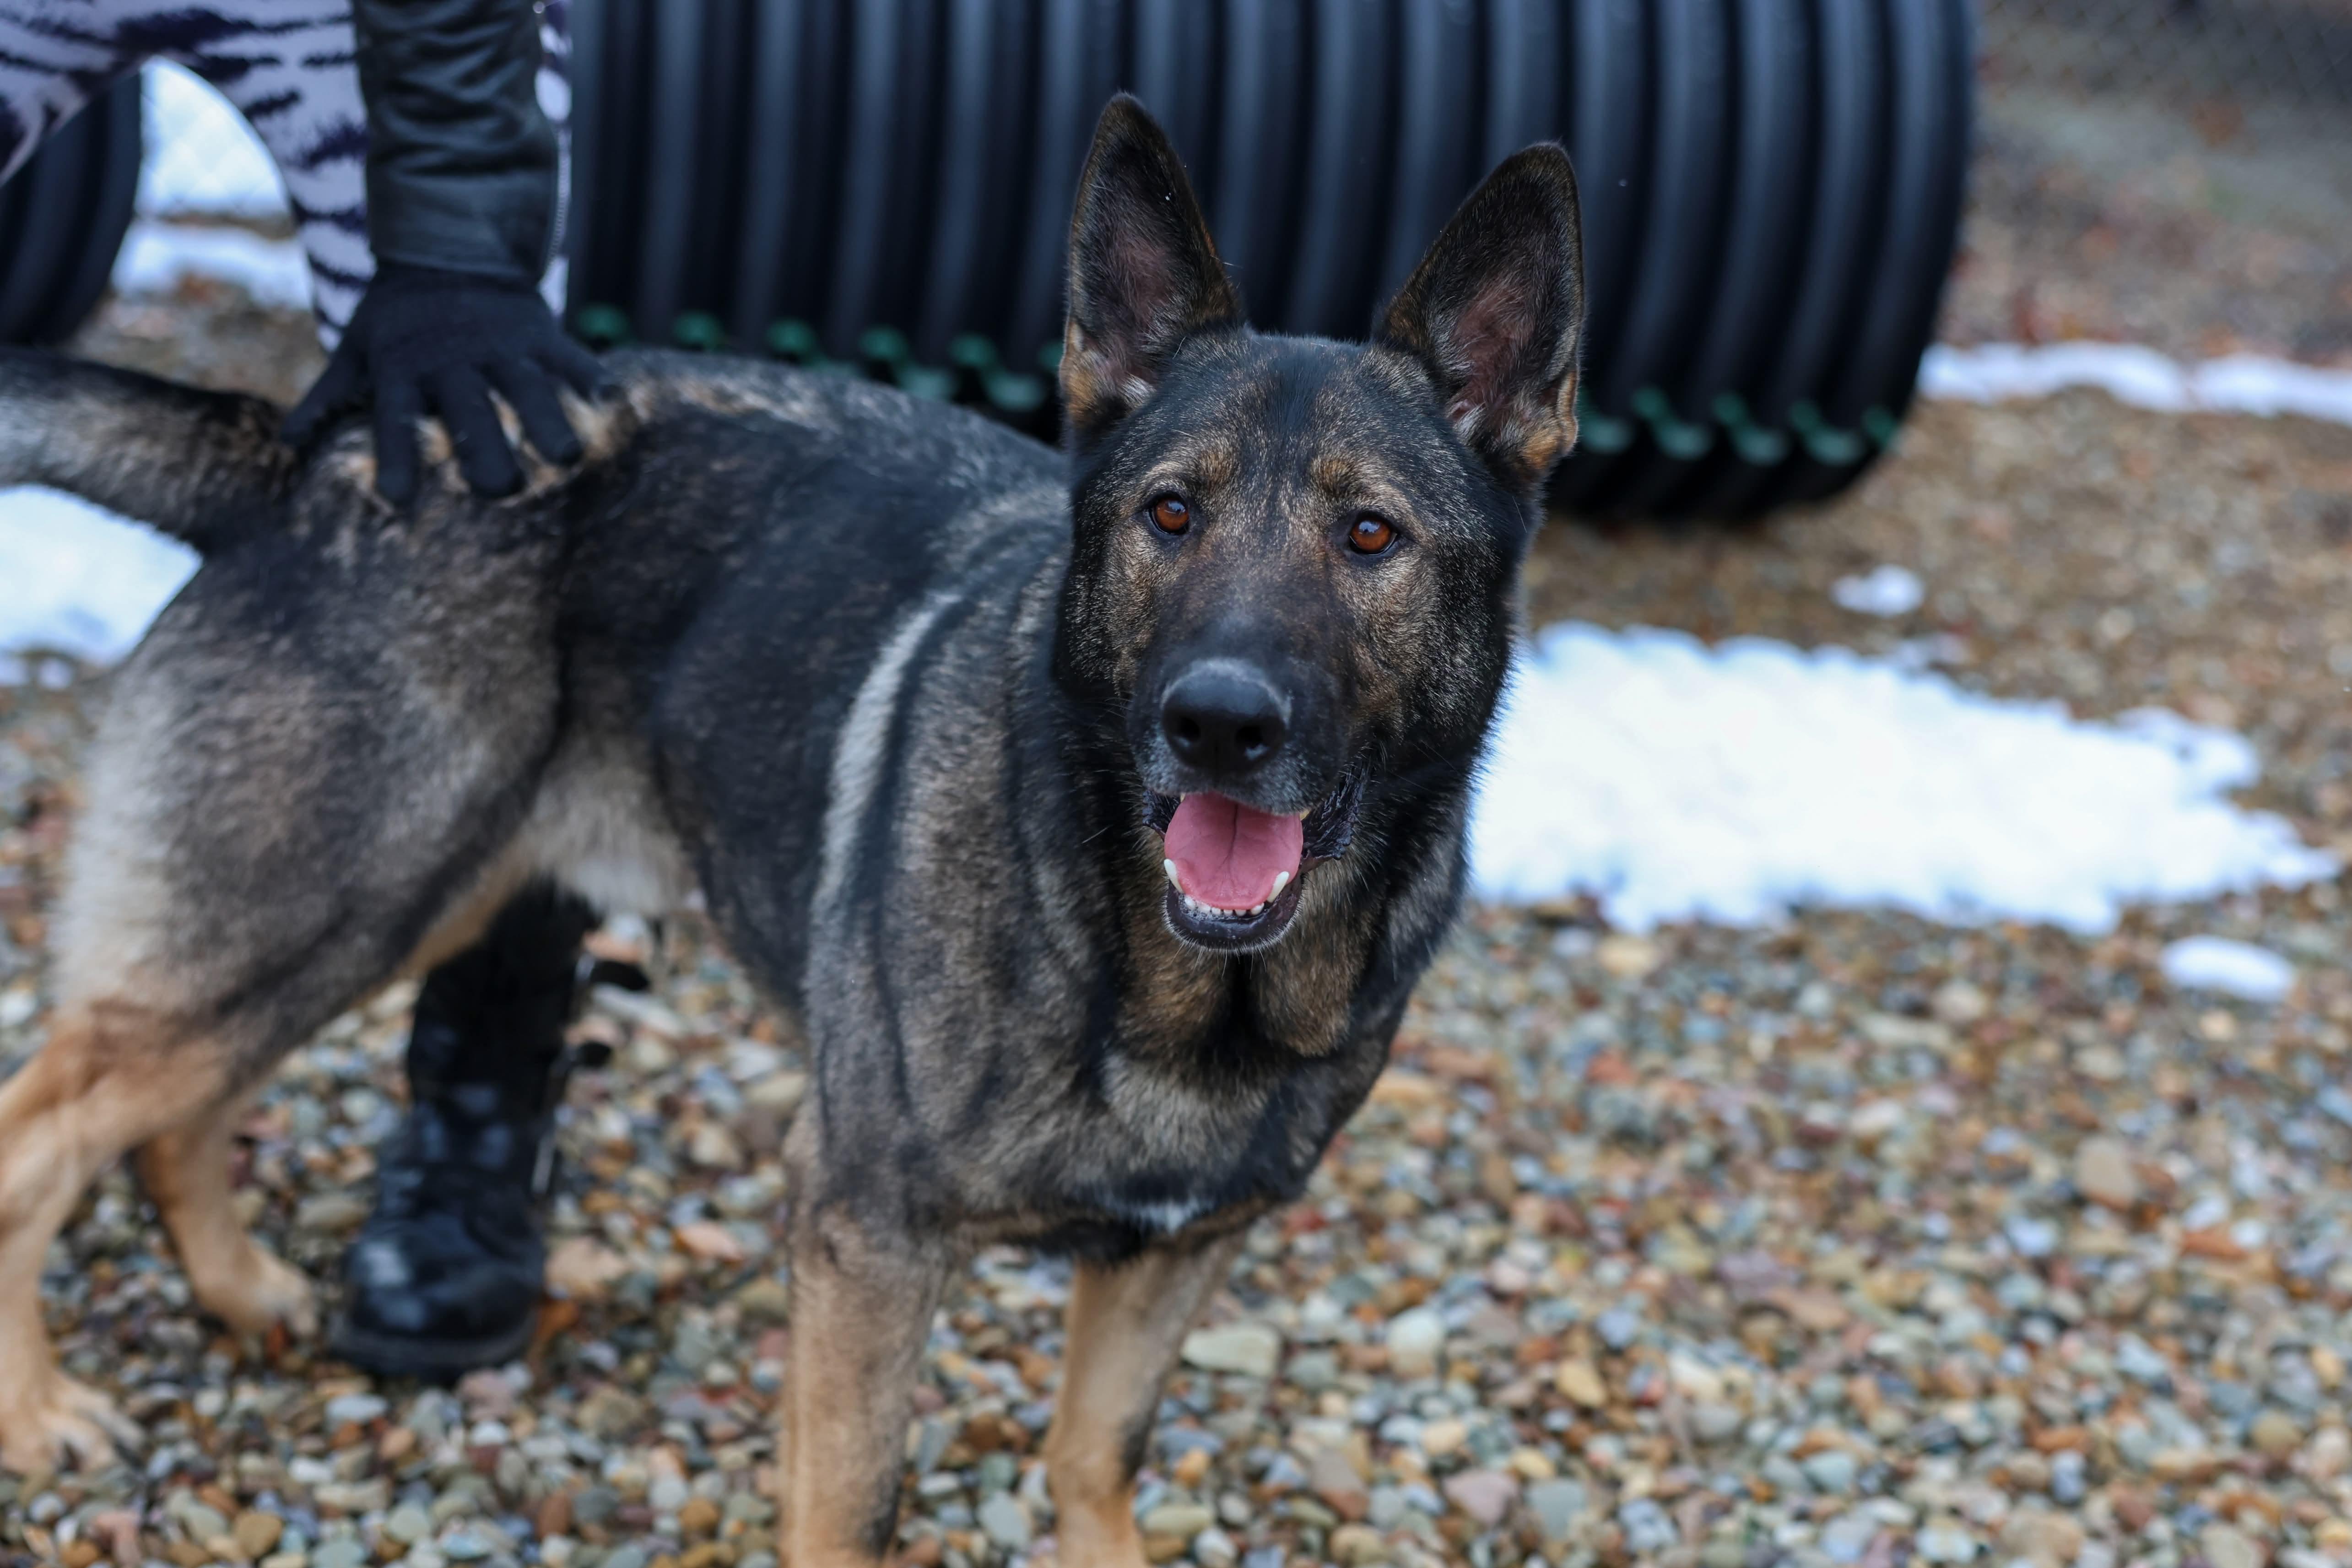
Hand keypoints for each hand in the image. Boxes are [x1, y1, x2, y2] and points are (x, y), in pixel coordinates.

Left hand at [282, 262, 610, 505]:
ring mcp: (498, 343)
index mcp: (403, 368)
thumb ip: (327, 395)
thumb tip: (288, 443)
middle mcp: (451, 360)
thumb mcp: (357, 346)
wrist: (445, 241)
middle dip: (485, 450)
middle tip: (501, 492)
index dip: (396, 458)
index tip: (397, 501)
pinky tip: (607, 400)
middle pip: (469, 410)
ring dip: (546, 420)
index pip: (395, 419)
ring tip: (567, 459)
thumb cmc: (397, 312)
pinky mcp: (537, 328)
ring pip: (524, 386)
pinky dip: (587, 375)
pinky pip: (567, 354)